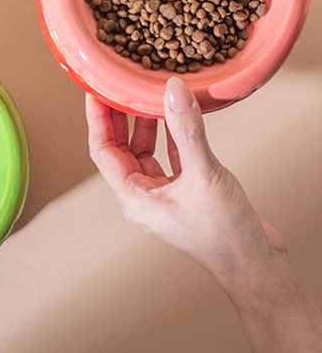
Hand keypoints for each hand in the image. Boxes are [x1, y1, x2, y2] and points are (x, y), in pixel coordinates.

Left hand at [85, 78, 287, 287]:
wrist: (257, 266)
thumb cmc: (225, 233)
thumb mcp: (203, 174)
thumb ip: (187, 131)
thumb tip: (173, 90)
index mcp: (133, 198)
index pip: (102, 150)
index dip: (97, 118)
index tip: (95, 90)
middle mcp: (142, 196)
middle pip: (119, 149)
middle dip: (117, 117)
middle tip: (117, 86)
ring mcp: (163, 194)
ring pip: (144, 152)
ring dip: (144, 125)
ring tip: (145, 95)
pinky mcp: (184, 192)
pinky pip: (168, 158)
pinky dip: (169, 137)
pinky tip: (174, 117)